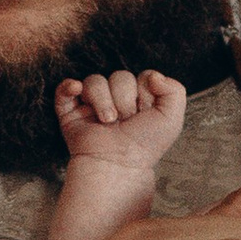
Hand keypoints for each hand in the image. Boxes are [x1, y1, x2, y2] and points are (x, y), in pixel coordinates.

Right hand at [58, 67, 187, 178]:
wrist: (119, 164)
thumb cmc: (145, 145)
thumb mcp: (172, 119)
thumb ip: (175, 90)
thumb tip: (152, 75)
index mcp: (140, 99)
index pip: (143, 76)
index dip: (145, 92)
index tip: (145, 113)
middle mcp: (116, 99)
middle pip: (120, 76)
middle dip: (126, 99)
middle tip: (126, 121)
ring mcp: (92, 105)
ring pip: (95, 81)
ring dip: (103, 101)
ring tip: (108, 121)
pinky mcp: (71, 112)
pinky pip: (64, 89)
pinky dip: (68, 86)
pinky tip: (76, 89)